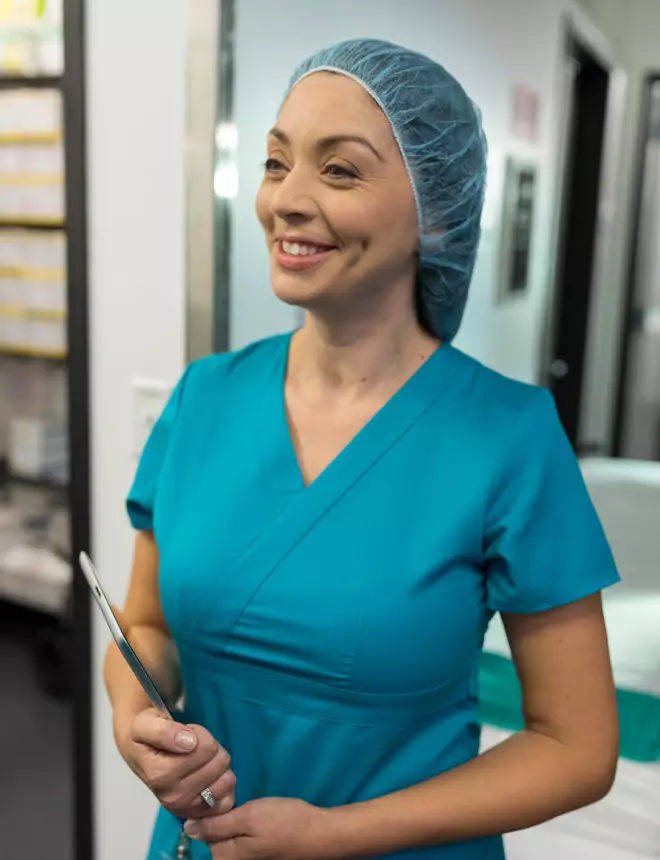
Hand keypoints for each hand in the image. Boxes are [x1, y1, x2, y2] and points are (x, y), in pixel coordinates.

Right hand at [115, 707, 235, 820]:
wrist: (137, 754)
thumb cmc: (144, 738)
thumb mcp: (144, 725)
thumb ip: (163, 731)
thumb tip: (188, 742)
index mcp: (161, 776)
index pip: (206, 748)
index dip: (200, 734)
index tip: (185, 735)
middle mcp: (174, 798)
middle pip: (219, 762)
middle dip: (210, 748)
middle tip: (193, 747)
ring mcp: (188, 809)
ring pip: (227, 779)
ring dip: (218, 765)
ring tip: (200, 761)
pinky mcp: (199, 815)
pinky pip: (227, 800)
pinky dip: (224, 786)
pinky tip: (211, 777)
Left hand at [184, 797, 329, 859]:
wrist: (320, 832)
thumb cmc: (285, 822)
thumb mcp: (249, 817)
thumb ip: (217, 825)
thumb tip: (187, 828)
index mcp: (226, 857)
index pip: (201, 830)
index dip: (209, 808)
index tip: (220, 793)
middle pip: (214, 832)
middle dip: (221, 812)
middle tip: (238, 795)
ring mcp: (246, 857)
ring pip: (228, 831)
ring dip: (233, 814)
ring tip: (248, 801)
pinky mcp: (256, 850)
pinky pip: (240, 834)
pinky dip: (244, 820)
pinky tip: (257, 810)